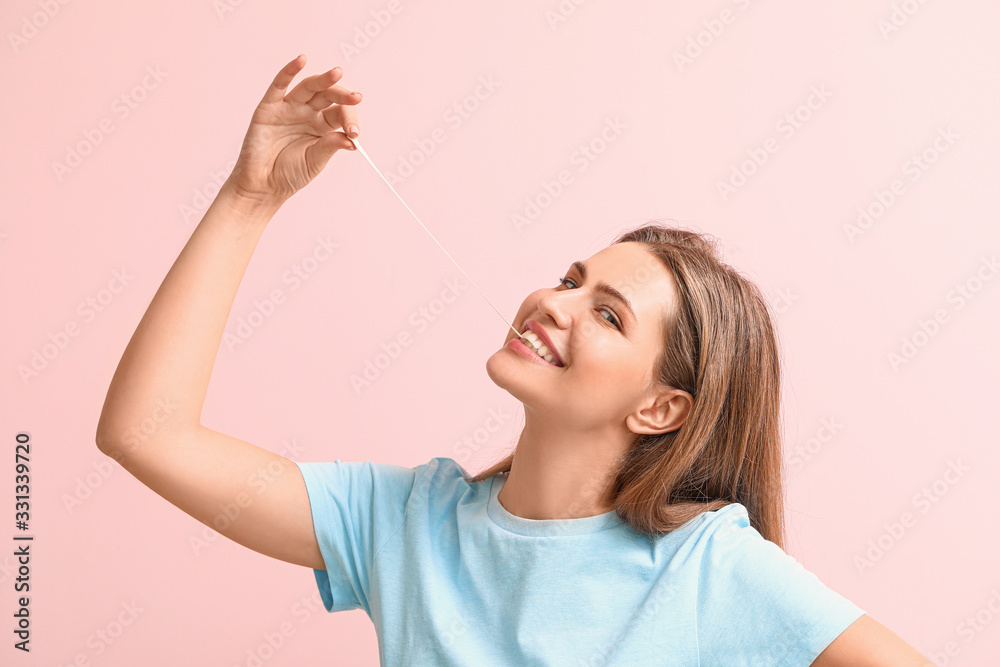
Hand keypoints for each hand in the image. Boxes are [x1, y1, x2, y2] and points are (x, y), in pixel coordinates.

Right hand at [223, 54, 361, 206]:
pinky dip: (289, 71)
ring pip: (308, 88)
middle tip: (356, 97)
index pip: (340, 114)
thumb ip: (331, 146)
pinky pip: (279, 85)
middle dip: (342, 96)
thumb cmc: (289, 174)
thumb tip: (352, 139)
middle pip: (328, 97)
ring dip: (323, 79)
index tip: (355, 133)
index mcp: (322, 127)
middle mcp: (307, 114)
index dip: (350, 120)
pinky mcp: (269, 107)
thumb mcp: (315, 161)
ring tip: (338, 73)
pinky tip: (301, 60)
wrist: (262, 186)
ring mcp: (288, 108)